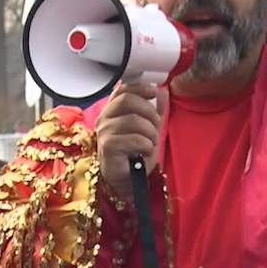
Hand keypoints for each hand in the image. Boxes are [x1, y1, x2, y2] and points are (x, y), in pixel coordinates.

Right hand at [95, 82, 165, 198]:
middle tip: (156, 124)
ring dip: (150, 132)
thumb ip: (154, 109)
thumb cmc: (135, 153)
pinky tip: (144, 152)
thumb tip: (162, 91)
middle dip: (148, 111)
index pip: (122, 89)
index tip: (154, 92)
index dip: (140, 88)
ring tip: (150, 142)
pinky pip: (134, 138)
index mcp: (113, 110)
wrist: (127, 179)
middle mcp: (104, 118)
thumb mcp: (149, 128)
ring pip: (133, 120)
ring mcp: (104, 132)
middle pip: (126, 100)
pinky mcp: (108, 146)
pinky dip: (146, 145)